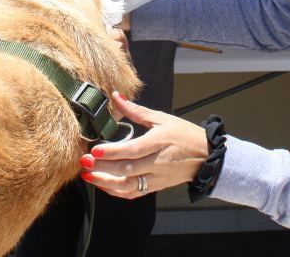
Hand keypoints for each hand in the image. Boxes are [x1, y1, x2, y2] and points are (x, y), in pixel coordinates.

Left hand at [78, 91, 206, 198]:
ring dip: (105, 182)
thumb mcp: (162, 118)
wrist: (205, 157)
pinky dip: (116, 191)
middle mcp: (158, 162)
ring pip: (128, 185)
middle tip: (84, 162)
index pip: (134, 150)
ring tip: (88, 175)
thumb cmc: (184, 135)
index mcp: (160, 142)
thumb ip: (137, 110)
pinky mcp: (156, 187)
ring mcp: (157, 177)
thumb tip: (117, 96)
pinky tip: (102, 184)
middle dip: (103, 167)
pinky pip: (133, 193)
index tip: (95, 150)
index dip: (113, 152)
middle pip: (127, 169)